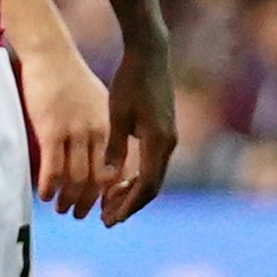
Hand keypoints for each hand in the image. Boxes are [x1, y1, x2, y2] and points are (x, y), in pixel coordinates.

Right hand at [16, 21, 111, 224]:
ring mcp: (74, 132)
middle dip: (88, 203)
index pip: (116, 169)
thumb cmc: (71, 79)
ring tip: (61, 209)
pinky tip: (44, 196)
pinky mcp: (52, 130)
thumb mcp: (98, 103)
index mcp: (109, 127)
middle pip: (97, 180)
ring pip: (75, 179)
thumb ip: (102, 128)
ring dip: (68, 199)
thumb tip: (104, 153)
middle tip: (79, 215)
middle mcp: (96, 132)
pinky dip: (49, 187)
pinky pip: (52, 168)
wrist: (52, 54)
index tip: (102, 205)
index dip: (110, 193)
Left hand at [96, 44, 179, 223]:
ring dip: (132, 193)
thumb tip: (108, 180)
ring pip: (153, 177)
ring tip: (109, 205)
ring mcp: (169, 138)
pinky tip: (119, 181)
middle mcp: (168, 143)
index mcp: (158, 142)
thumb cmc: (130, 82)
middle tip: (106, 220)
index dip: (127, 205)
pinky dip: (137, 178)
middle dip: (129, 205)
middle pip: (152, 187)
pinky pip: (153, 164)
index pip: (145, 185)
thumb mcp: (117, 115)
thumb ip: (114, 148)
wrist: (150, 55)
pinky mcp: (165, 132)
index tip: (109, 219)